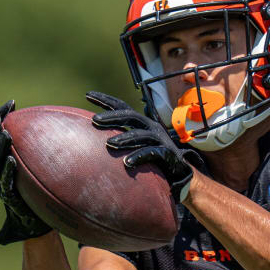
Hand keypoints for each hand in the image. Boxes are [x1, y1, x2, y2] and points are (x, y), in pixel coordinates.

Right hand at [0, 100, 52, 244]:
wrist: (37, 226)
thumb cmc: (41, 196)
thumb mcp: (44, 172)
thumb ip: (50, 153)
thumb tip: (75, 126)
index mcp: (5, 160)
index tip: (11, 103)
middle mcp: (0, 169)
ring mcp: (3, 183)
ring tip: (6, 133)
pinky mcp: (10, 197)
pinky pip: (5, 182)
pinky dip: (6, 171)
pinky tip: (11, 160)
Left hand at [86, 91, 202, 202]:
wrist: (180, 174)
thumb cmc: (152, 161)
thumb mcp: (135, 147)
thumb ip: (120, 141)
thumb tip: (92, 142)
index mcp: (141, 124)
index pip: (122, 107)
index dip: (106, 100)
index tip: (88, 95)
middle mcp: (151, 128)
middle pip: (131, 116)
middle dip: (113, 117)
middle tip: (95, 120)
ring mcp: (160, 140)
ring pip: (141, 135)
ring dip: (124, 138)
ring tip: (109, 144)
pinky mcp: (168, 154)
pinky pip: (153, 153)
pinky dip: (140, 156)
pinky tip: (126, 163)